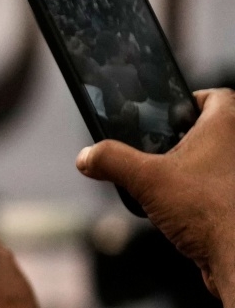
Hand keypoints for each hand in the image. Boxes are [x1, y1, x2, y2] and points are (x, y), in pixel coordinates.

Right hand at [78, 89, 234, 307]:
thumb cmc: (207, 211)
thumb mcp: (145, 180)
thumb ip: (111, 160)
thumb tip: (87, 156)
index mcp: (227, 126)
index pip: (216, 96)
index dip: (191, 100)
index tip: (169, 115)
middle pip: (215, 130)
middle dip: (187, 138)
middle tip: (161, 149)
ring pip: (218, 162)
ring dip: (195, 169)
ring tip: (169, 183)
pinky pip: (221, 189)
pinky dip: (204, 194)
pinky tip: (183, 209)